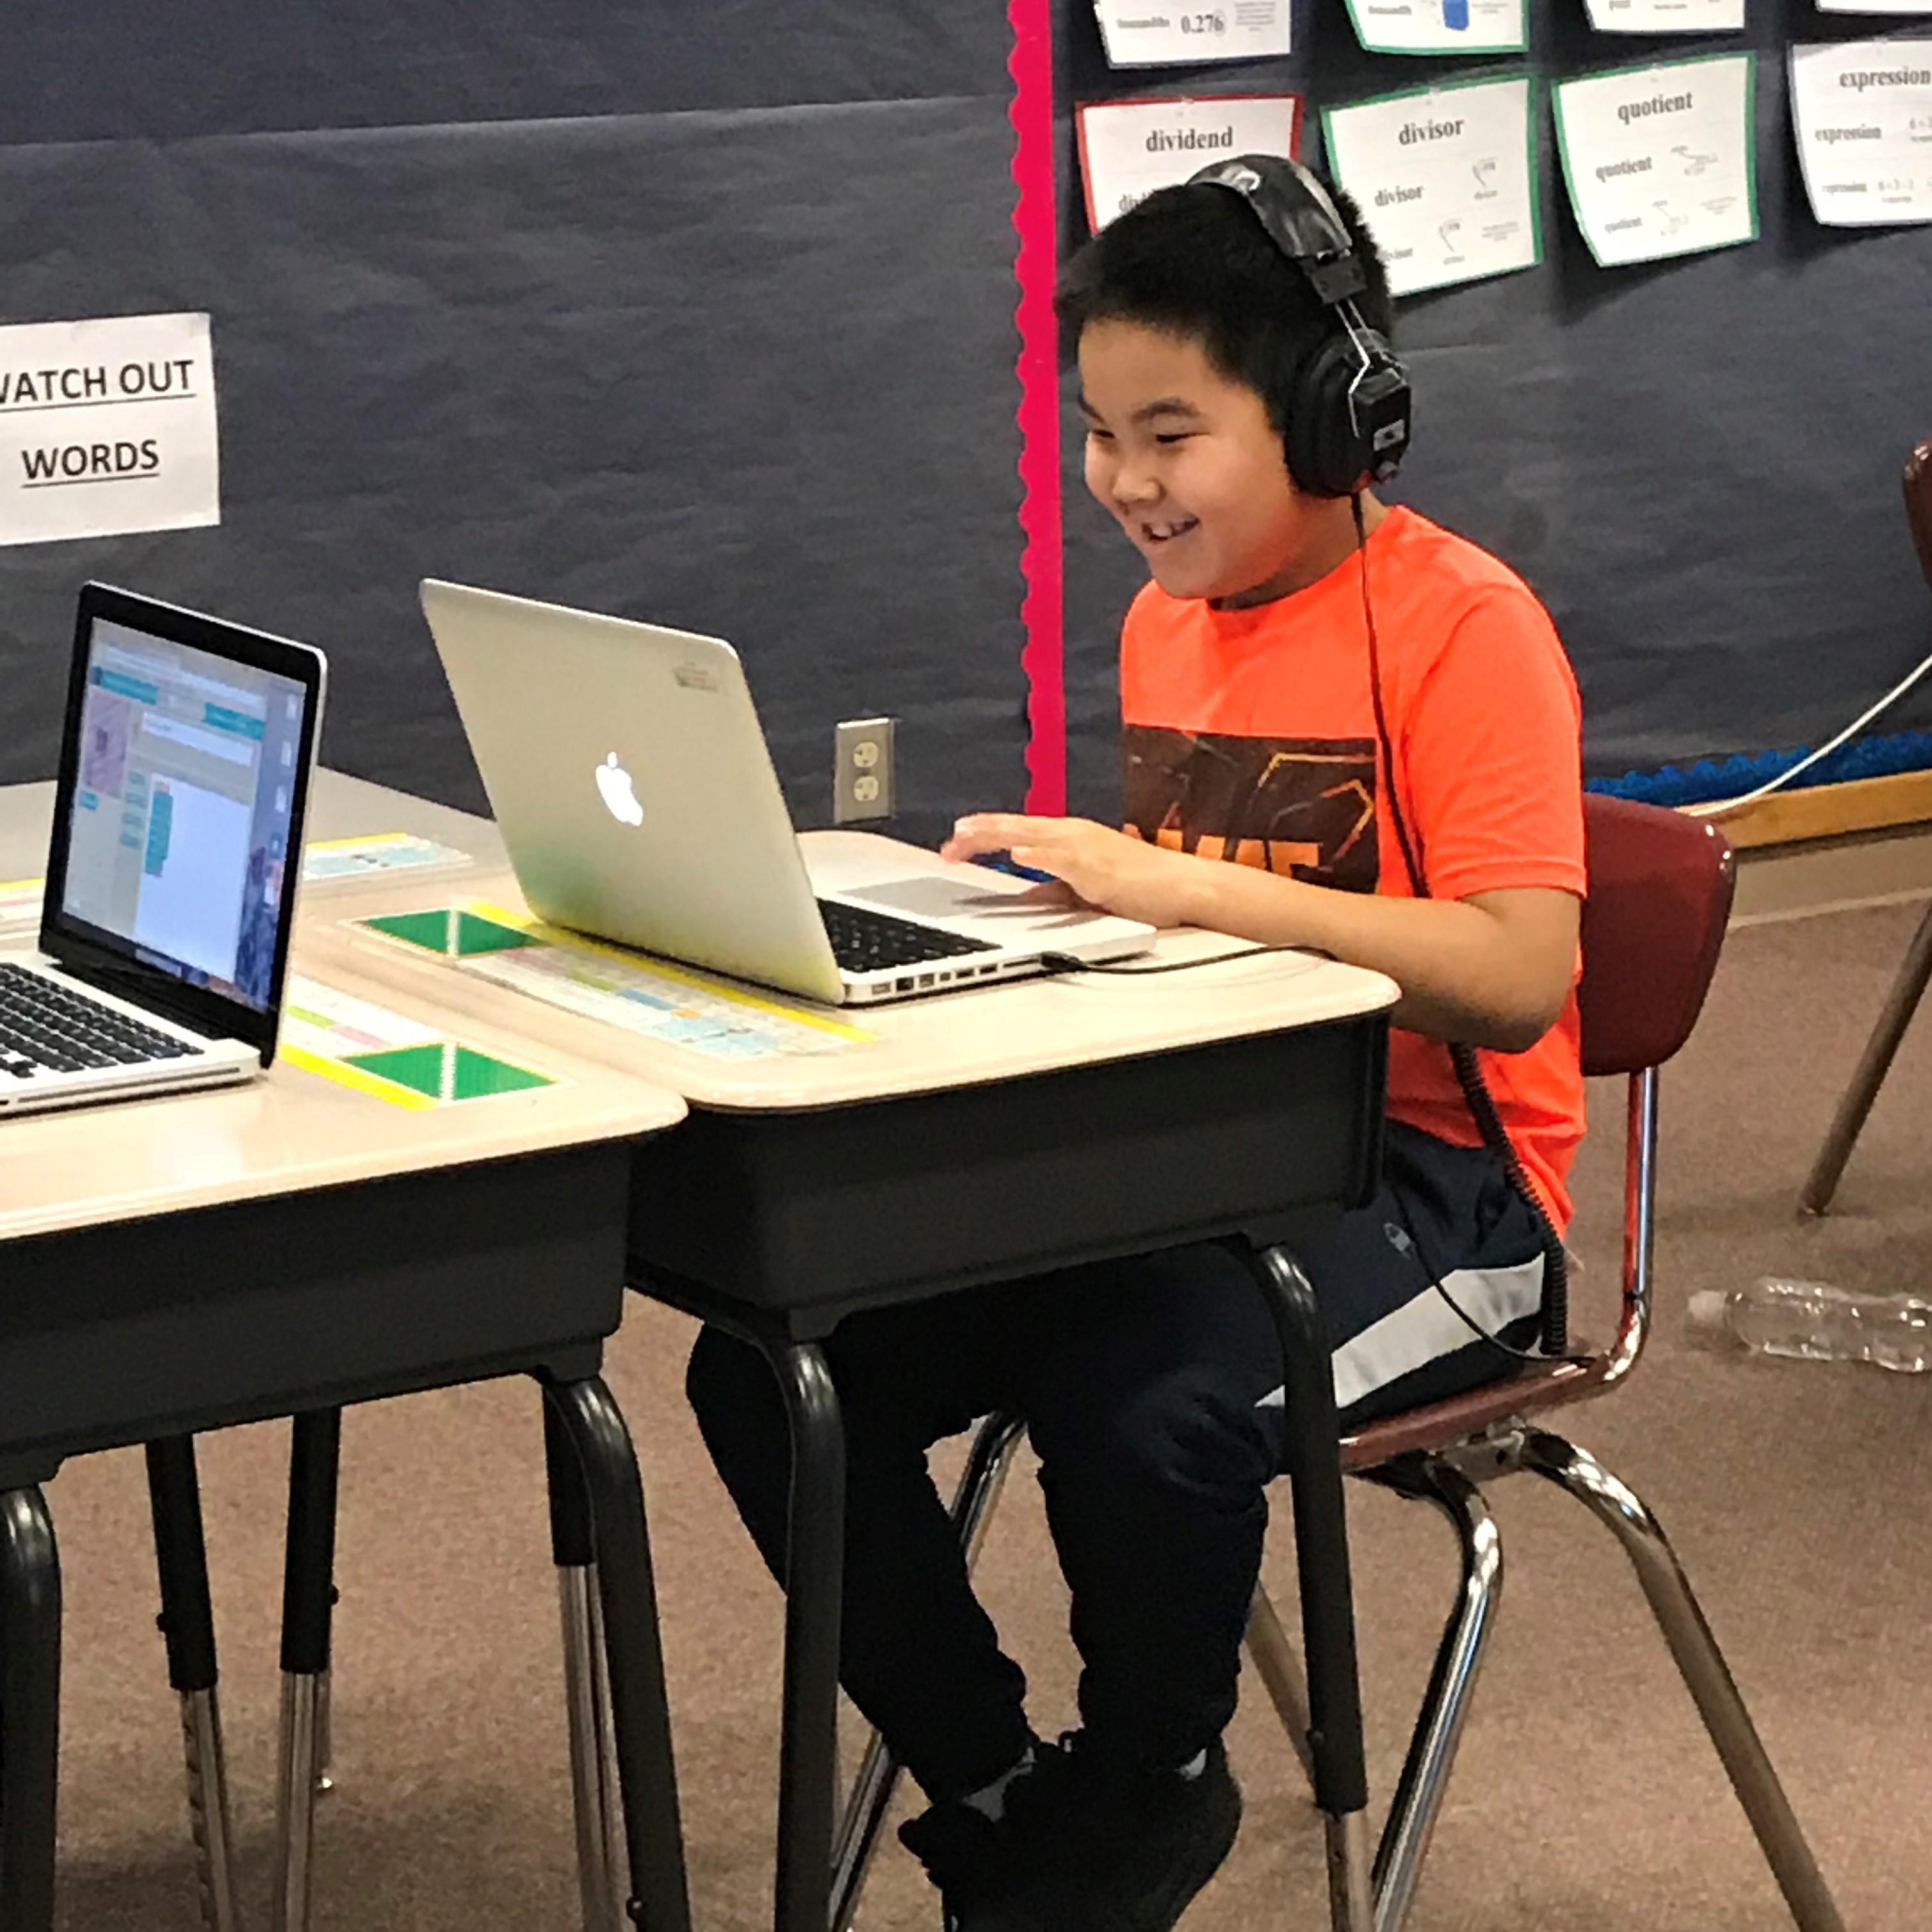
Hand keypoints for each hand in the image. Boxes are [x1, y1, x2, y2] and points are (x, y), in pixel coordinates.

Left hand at [941, 814, 1200, 929]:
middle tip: (949, 840)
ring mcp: (1086, 847)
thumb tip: (1023, 896)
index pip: (1016, 832)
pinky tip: (1018, 854)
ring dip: (998, 833)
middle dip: (979, 833)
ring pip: (1033, 834)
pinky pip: (1064, 858)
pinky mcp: (1099, 865)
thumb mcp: (1084, 888)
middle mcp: (1074, 835)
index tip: (953, 847)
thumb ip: (1053, 889)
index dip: (982, 836)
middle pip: (1017, 828)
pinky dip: (1040, 855)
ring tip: (968, 834)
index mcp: (1068, 838)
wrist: (1182, 889)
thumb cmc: (1140, 887)